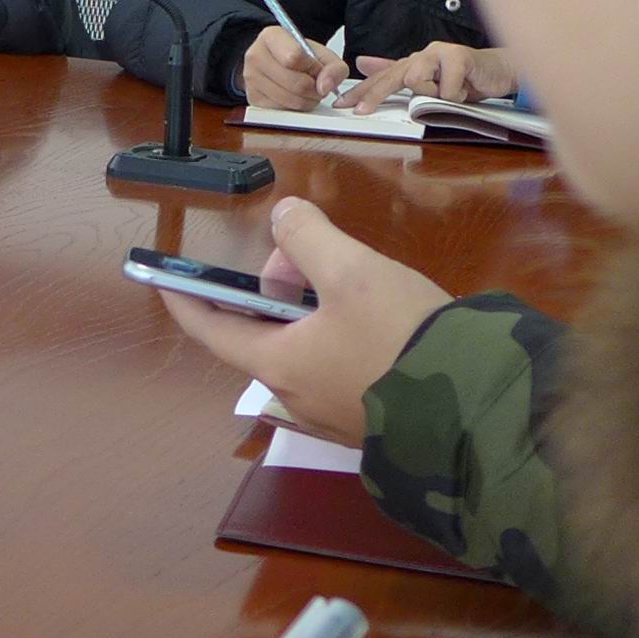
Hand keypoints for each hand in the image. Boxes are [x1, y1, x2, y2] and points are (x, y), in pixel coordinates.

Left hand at [152, 195, 448, 444]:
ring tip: (347, 279)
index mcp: (277, 365)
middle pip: (263, 332)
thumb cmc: (401, 338)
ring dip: (308, 310)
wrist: (476, 410)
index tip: (162, 278)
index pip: (210, 329)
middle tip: (306, 254)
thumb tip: (283, 216)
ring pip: (300, 349)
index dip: (185, 298)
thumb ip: (308, 237)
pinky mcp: (367, 421)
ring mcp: (331, 416)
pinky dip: (335, 336)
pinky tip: (373, 319)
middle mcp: (294, 397)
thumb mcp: (352, 271)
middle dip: (275, 287)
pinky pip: (333, 369)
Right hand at [241, 24, 332, 111]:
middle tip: (317, 85)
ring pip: (290, 100)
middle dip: (314, 89)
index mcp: (271, 36)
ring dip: (307, 100)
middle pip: (295, 83)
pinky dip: (295, 107)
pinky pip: (282, 110)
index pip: (295, 57)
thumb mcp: (321, 54)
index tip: (317, 69)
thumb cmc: (298, 56)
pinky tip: (295, 97)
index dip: (313, 68)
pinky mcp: (252, 98)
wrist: (277, 62)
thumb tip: (325, 87)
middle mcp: (256, 55)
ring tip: (308, 91)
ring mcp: (250, 78)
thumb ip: (334, 67)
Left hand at [342, 41, 516, 111]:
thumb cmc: (463, 79)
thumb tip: (362, 63)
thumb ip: (396, 73)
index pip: (382, 77)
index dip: (361, 90)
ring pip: (417, 80)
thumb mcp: (429, 84)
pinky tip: (466, 90)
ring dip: (431, 94)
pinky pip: (446, 88)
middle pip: (392, 76)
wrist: (497, 71)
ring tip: (448, 95)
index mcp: (413, 63)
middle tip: (361, 112)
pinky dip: (455, 96)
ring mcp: (440, 53)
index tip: (342, 105)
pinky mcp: (459, 56)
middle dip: (375, 95)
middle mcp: (422, 55)